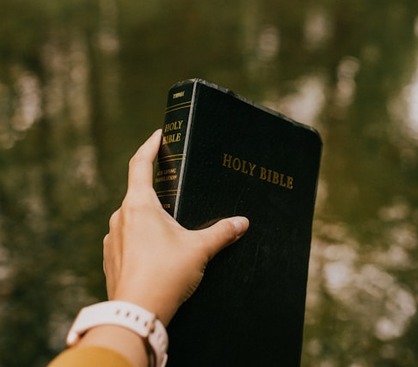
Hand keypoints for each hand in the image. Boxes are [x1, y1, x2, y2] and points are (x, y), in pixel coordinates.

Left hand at [103, 129, 248, 325]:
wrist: (135, 313)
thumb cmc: (165, 275)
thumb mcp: (199, 249)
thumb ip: (222, 232)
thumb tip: (242, 222)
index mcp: (139, 205)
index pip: (140, 164)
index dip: (150, 146)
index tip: (158, 135)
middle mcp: (120, 217)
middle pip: (137, 193)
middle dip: (157, 191)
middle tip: (175, 191)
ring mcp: (112, 239)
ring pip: (132, 219)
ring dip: (149, 218)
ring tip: (170, 230)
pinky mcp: (111, 259)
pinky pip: (126, 240)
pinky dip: (141, 240)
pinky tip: (157, 254)